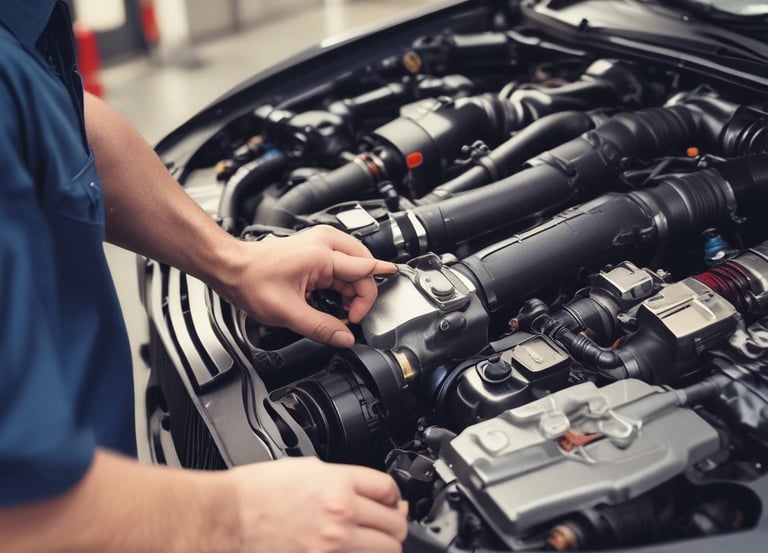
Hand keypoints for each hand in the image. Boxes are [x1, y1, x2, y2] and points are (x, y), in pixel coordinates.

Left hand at [216, 225, 396, 346]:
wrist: (232, 267)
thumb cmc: (251, 280)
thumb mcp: (288, 313)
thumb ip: (321, 327)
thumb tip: (345, 338)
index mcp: (323, 255)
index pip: (366, 271)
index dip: (368, 298)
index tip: (365, 314)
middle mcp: (325, 242)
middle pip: (365, 266)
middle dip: (363, 293)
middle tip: (350, 316)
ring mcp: (321, 242)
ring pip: (356, 265)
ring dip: (353, 289)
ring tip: (341, 310)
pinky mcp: (316, 248)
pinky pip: (343, 265)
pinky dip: (343, 283)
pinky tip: (334, 298)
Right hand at [226, 457, 408, 552]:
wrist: (227, 518)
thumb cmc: (255, 492)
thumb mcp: (304, 467)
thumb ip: (338, 478)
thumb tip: (359, 489)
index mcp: (337, 484)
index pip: (388, 488)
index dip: (393, 494)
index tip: (391, 500)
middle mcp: (341, 514)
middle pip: (395, 523)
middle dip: (395, 522)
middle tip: (390, 522)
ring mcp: (333, 545)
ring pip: (387, 549)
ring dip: (385, 544)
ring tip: (377, 541)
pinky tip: (355, 549)